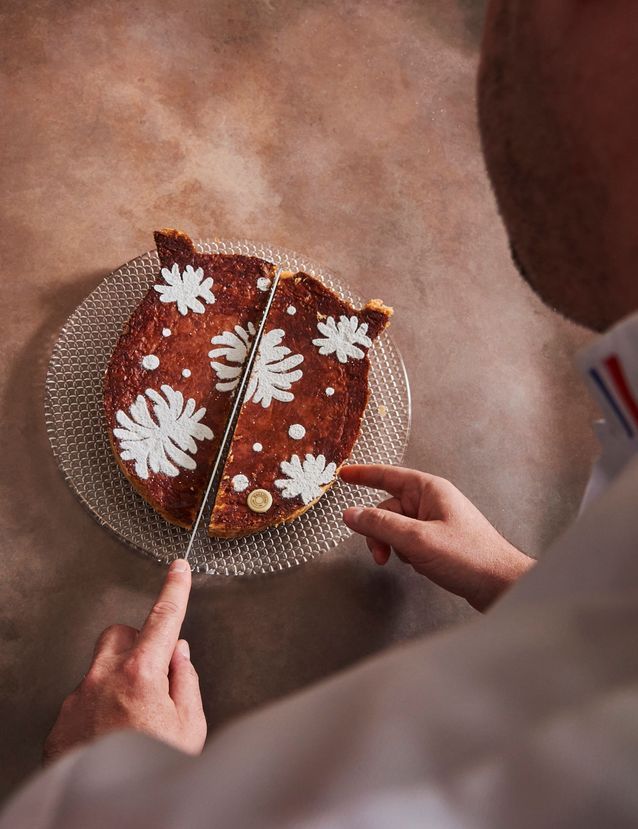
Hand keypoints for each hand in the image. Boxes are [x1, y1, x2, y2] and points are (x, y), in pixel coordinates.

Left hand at [43, 559, 205, 763]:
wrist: (110, 815)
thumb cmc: (153, 772)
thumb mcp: (190, 728)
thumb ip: (186, 682)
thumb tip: (179, 656)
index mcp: (141, 675)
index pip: (163, 619)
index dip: (174, 590)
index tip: (178, 571)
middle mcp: (104, 679)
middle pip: (120, 634)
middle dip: (138, 643)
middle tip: (153, 671)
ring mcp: (77, 700)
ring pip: (98, 669)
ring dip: (117, 679)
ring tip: (133, 718)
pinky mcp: (60, 723)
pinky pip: (82, 700)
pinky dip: (98, 709)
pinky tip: (111, 738)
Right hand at [341, 464, 533, 610]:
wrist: (500, 585)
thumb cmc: (470, 558)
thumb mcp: (417, 540)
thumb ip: (380, 525)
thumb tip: (351, 514)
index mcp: (430, 490)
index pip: (388, 476)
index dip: (363, 475)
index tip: (343, 475)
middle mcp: (433, 502)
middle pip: (388, 508)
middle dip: (379, 532)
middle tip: (381, 554)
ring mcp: (436, 521)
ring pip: (396, 528)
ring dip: (393, 546)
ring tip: (407, 562)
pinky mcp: (439, 540)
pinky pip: (409, 540)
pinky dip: (406, 553)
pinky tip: (419, 566)